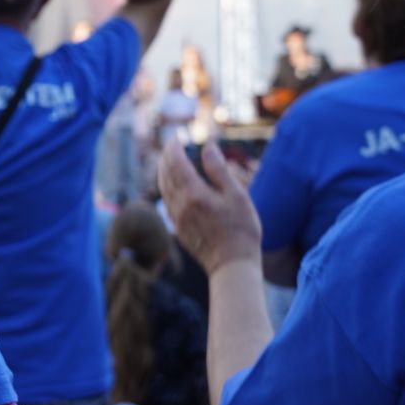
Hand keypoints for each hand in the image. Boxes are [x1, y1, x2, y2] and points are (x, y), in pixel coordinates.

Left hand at [158, 141, 262, 274]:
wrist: (232, 266)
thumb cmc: (241, 230)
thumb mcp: (237, 196)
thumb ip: (219, 170)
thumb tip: (207, 147)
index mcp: (194, 194)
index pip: (176, 164)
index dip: (174, 150)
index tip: (175, 139)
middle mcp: (181, 206)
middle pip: (165, 176)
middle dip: (165, 159)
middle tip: (169, 147)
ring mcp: (178, 219)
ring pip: (164, 190)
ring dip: (163, 173)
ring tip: (167, 163)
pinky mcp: (179, 230)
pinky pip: (167, 203)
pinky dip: (166, 189)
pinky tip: (172, 188)